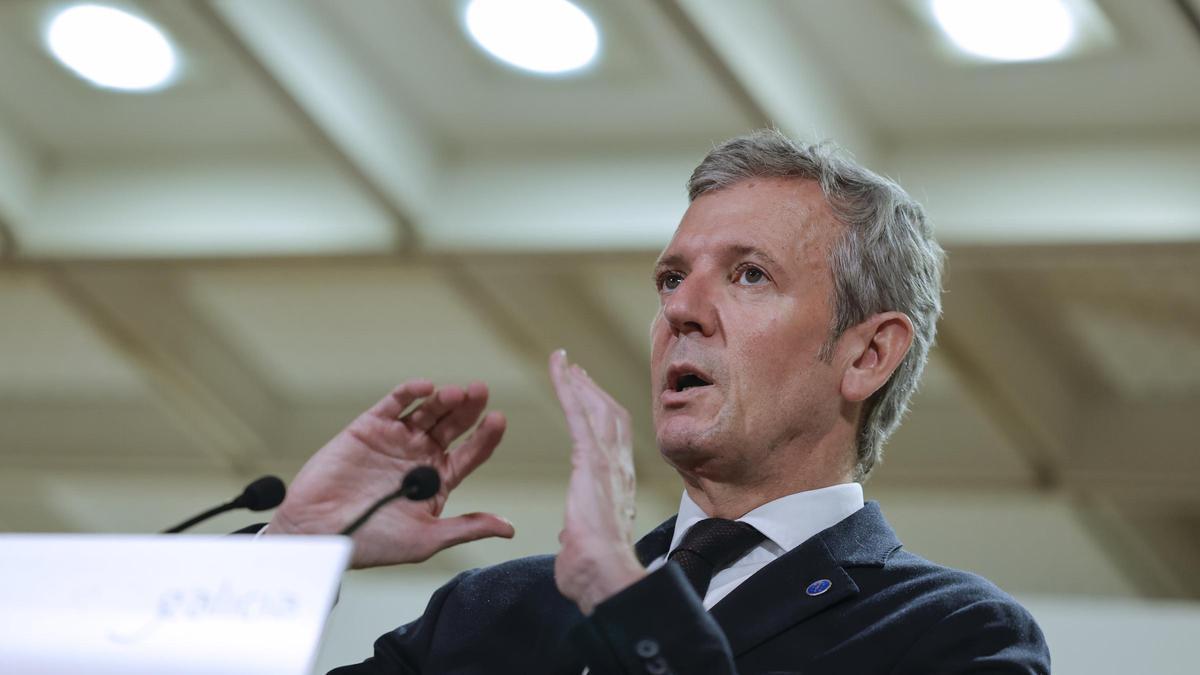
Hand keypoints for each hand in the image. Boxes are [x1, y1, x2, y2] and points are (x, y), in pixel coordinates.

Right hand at [269, 380, 513, 568]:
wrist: (318, 534)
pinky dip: (409, 392)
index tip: (498, 420)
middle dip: (470, 408)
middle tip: (481, 392)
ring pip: (428, 410)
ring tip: (456, 394)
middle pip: (454, 425)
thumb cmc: (371, 543)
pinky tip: (425, 388)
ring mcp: (396, 439)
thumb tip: (509, 528)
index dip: (486, 436)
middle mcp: (420, 455)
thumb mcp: (425, 539)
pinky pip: (394, 403)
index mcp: (438, 479)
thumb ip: (466, 528)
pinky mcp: (370, 427)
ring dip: (444, 399)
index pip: (471, 452)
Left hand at [550, 350, 645, 613]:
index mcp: (618, 488)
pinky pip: (579, 412)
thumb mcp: (582, 547)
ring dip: (580, 383)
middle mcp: (619, 469)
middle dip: (593, 392)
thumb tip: (570, 539)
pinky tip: (558, 365)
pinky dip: (568, 385)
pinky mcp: (590, 459)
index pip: (612, 442)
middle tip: (576, 371)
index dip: (602, 417)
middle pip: (610, 417)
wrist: (604, 577)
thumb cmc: (593, 575)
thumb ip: (578, 535)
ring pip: (596, 409)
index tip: (589, 401)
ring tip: (564, 363)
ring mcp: (607, 461)